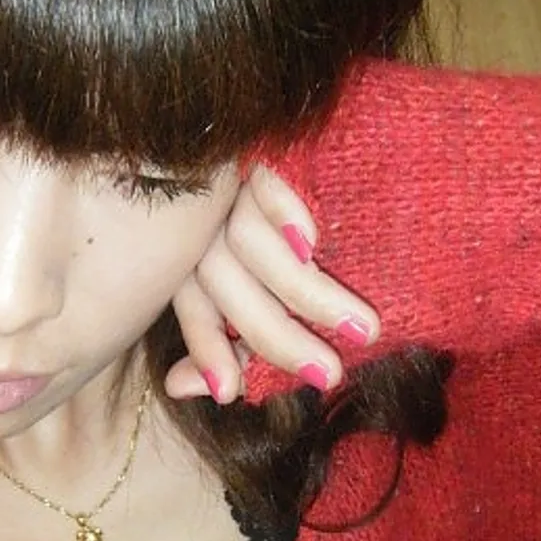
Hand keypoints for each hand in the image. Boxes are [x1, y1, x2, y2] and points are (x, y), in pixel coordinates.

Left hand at [166, 165, 380, 402]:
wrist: (352, 148)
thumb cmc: (314, 238)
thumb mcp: (268, 292)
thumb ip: (235, 339)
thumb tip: (179, 388)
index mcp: (199, 253)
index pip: (192, 302)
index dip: (206, 347)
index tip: (228, 393)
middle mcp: (208, 220)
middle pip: (221, 281)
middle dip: (274, 336)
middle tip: (329, 374)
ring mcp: (235, 182)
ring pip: (247, 243)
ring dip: (304, 293)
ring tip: (361, 328)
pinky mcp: (265, 149)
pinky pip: (266, 184)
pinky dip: (285, 214)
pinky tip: (315, 242)